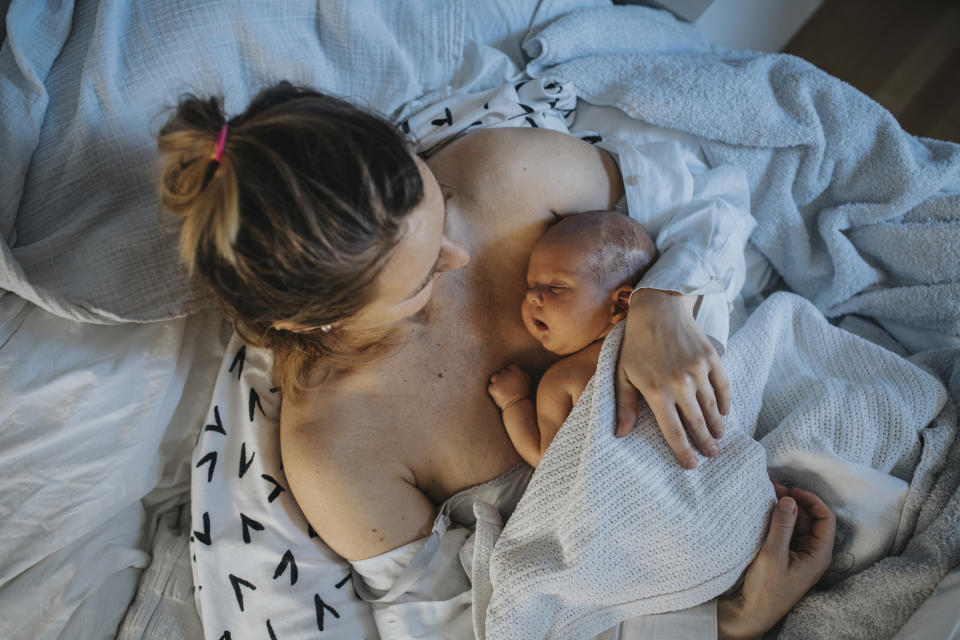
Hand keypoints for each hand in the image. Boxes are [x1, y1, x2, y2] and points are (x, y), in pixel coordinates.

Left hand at [488, 364, 531, 410]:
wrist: (517, 406)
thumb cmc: (523, 394)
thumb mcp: (528, 381)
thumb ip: (523, 373)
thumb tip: (519, 370)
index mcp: (516, 372)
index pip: (511, 366)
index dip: (511, 372)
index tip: (511, 378)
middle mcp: (506, 374)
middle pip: (502, 371)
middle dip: (504, 377)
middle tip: (506, 384)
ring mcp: (498, 381)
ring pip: (494, 376)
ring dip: (496, 380)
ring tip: (499, 386)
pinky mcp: (493, 388)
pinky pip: (490, 386)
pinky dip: (493, 389)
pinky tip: (497, 393)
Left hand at [615, 288, 729, 468]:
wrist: (658, 308)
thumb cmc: (636, 344)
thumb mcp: (623, 374)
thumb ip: (625, 405)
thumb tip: (621, 434)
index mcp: (656, 391)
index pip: (674, 432)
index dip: (684, 452)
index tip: (691, 465)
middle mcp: (680, 384)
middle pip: (697, 424)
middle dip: (705, 444)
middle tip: (711, 456)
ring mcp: (698, 371)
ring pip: (712, 408)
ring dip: (716, 426)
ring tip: (718, 438)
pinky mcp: (711, 358)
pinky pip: (723, 387)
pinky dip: (725, 402)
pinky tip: (724, 413)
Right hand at [717, 485, 835, 639]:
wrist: (751, 613)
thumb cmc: (766, 589)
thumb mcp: (773, 554)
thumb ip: (782, 525)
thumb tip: (789, 499)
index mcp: (818, 555)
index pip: (825, 519)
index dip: (811, 500)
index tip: (791, 490)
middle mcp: (812, 553)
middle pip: (810, 520)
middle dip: (794, 502)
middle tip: (773, 489)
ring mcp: (798, 555)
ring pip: (797, 525)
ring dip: (784, 510)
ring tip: (766, 496)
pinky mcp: (785, 557)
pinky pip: (786, 533)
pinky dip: (777, 520)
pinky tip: (764, 513)